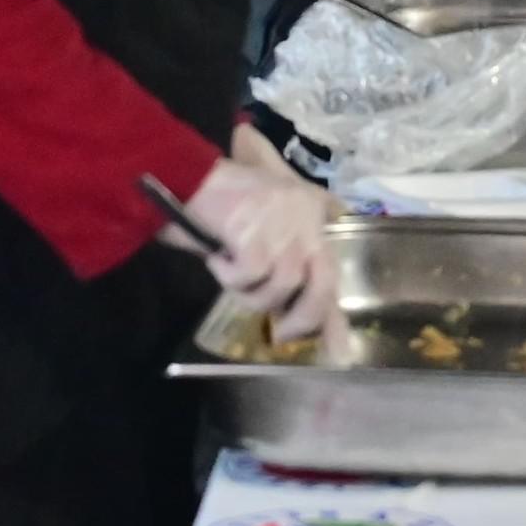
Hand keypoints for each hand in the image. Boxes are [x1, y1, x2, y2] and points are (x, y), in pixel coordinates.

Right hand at [177, 126, 340, 341]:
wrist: (186, 174)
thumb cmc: (220, 205)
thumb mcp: (262, 234)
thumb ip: (283, 266)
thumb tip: (292, 321)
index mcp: (311, 212)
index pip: (331, 270)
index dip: (333, 316)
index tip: (340, 351)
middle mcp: (305, 215)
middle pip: (321, 284)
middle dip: (301, 318)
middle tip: (279, 334)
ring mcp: (282, 221)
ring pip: (281, 286)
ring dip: (251, 293)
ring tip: (230, 274)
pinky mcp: (255, 229)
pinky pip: (249, 276)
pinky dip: (229, 275)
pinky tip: (217, 256)